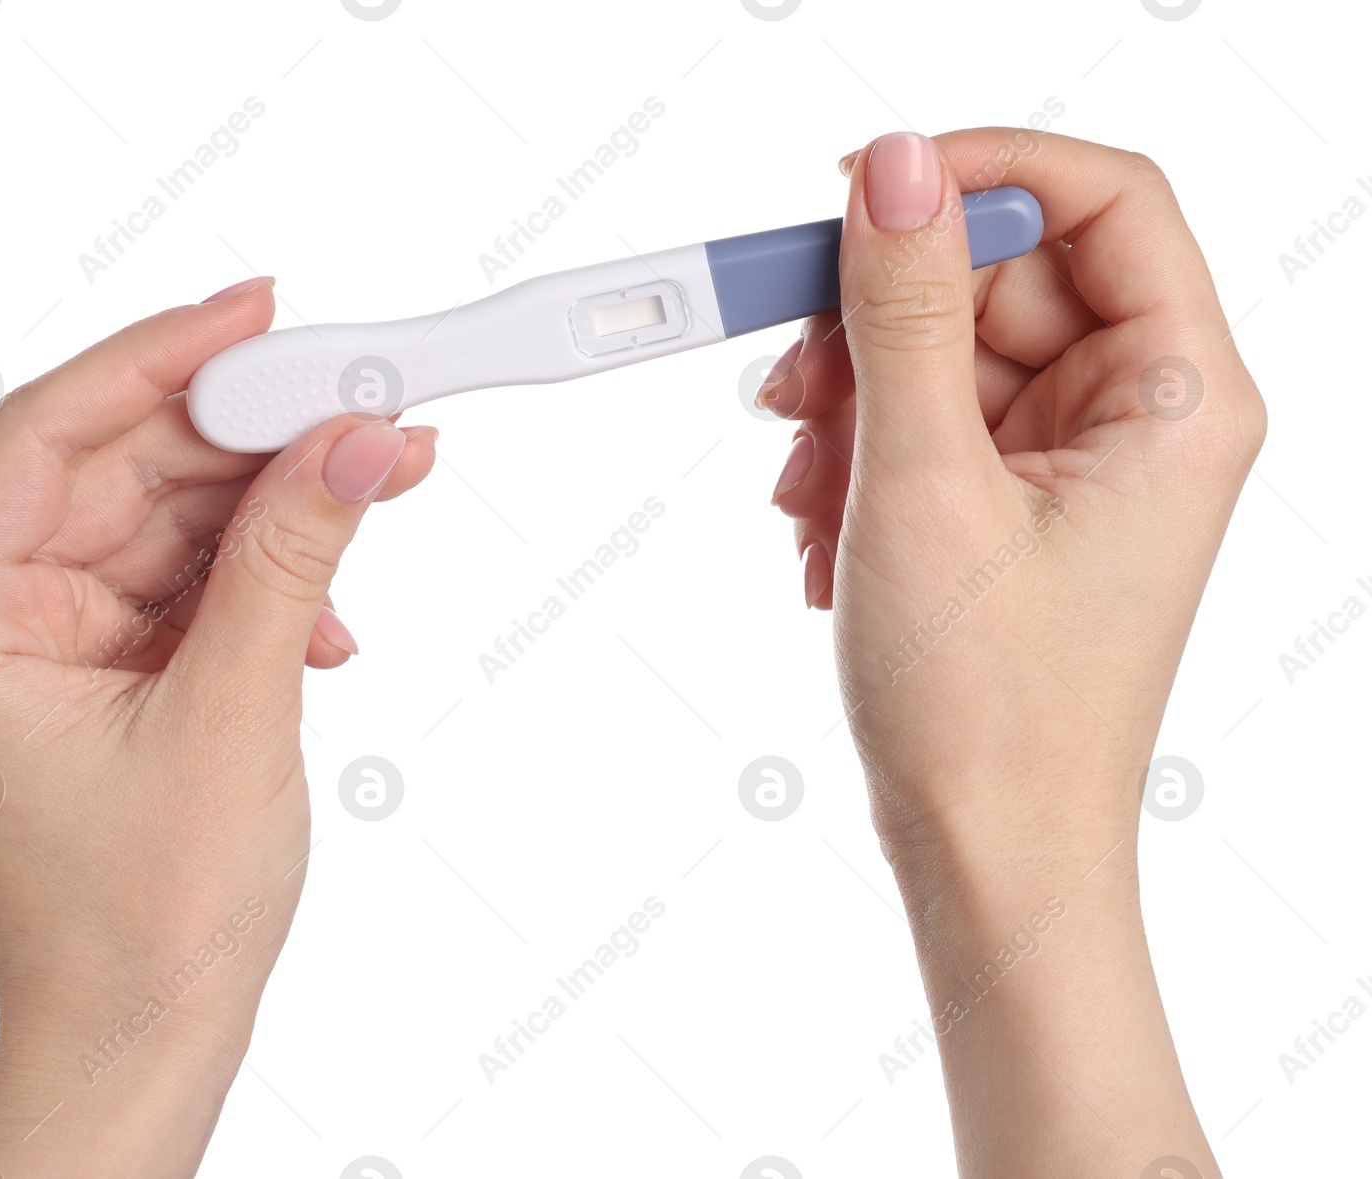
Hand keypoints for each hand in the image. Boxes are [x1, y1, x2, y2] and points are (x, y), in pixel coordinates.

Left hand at [0, 278, 435, 1176]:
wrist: (146, 1043)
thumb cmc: (142, 925)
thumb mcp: (232, 717)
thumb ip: (293, 560)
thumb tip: (356, 440)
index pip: (48, 432)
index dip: (160, 356)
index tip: (261, 312)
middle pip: (125, 464)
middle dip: (251, 433)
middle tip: (360, 397)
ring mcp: (58, 645)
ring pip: (174, 517)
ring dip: (280, 507)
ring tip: (379, 482)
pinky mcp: (118, 671)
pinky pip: (198, 579)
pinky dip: (272, 580)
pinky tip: (332, 615)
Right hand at [759, 130, 1262, 1175]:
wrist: (984, 855)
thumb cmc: (988, 710)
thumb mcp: (926, 482)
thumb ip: (903, 308)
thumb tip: (891, 168)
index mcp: (1174, 396)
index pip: (1102, 200)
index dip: (979, 172)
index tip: (861, 189)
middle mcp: (1139, 416)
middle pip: (1002, 277)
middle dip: (878, 321)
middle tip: (794, 381)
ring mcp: (1075, 463)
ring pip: (949, 351)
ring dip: (854, 400)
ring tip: (806, 490)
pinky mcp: (1018, 504)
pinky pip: (931, 421)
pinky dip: (862, 457)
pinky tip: (826, 530)